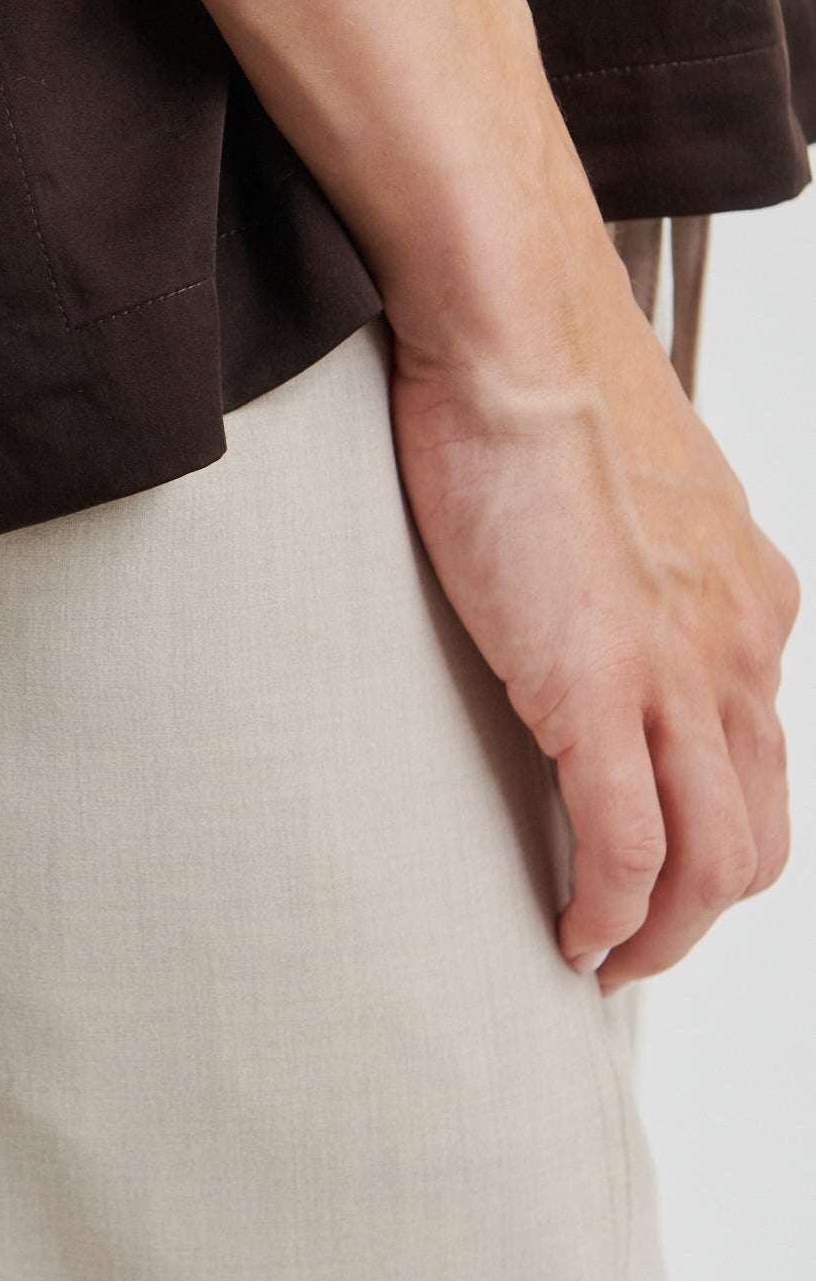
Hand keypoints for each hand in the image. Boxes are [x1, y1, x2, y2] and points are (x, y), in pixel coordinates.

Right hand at [389, 237, 799, 989]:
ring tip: (608, 953)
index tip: (662, 847)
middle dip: (705, 903)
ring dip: (664, 931)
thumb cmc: (546, 370)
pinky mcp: (598, 689)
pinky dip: (609, 913)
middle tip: (640, 931)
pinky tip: (576, 934)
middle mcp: (736, 641)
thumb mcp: (628, 471)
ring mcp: (675, 673)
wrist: (520, 327)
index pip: (758, 744)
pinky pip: (627, 848)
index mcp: (745, 590)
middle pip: (759, 825)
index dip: (715, 815)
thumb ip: (635, 541)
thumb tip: (593, 563)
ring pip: (713, 860)